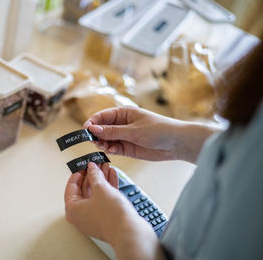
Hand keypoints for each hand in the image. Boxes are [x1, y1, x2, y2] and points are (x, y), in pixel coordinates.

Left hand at [64, 162, 165, 259]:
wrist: (130, 233)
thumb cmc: (111, 217)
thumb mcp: (100, 188)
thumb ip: (94, 175)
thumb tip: (91, 168)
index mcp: (72, 209)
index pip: (71, 186)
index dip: (79, 172)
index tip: (84, 164)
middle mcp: (81, 215)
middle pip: (84, 189)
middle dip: (92, 174)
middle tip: (96, 164)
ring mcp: (93, 217)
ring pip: (96, 193)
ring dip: (101, 179)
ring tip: (106, 167)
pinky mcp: (105, 218)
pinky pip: (103, 199)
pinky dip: (107, 187)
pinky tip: (112, 176)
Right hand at [84, 106, 217, 162]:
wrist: (176, 143)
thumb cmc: (159, 130)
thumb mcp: (134, 130)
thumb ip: (113, 132)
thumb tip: (94, 129)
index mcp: (123, 113)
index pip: (102, 116)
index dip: (92, 122)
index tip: (86, 130)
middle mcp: (121, 124)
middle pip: (102, 128)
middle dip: (96, 134)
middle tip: (93, 140)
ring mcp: (124, 136)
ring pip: (106, 139)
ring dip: (101, 143)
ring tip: (102, 146)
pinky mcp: (127, 148)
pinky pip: (113, 148)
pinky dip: (109, 149)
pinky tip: (109, 150)